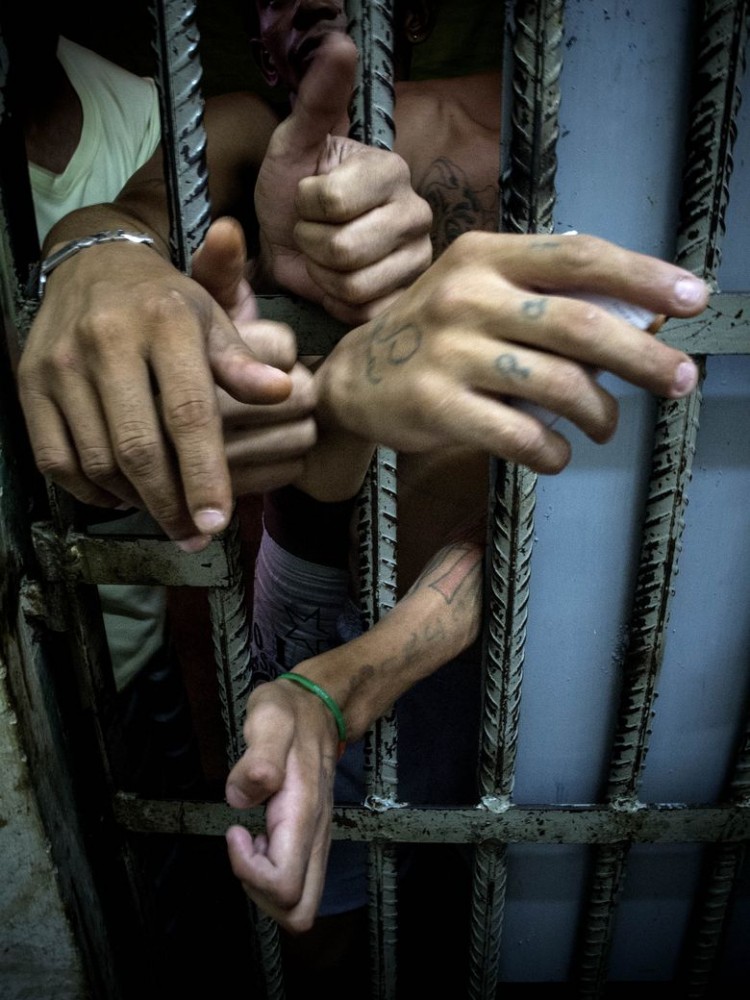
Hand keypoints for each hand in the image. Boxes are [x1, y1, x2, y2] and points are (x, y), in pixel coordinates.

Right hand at [17, 218, 292, 548]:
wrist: (92, 262)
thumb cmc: (164, 300)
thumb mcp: (211, 316)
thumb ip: (243, 362)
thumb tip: (282, 394)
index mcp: (164, 322)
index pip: (189, 413)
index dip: (204, 474)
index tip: (216, 521)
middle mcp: (107, 341)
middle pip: (138, 448)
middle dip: (169, 504)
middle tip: (193, 535)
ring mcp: (61, 364)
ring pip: (98, 461)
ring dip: (134, 500)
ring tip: (164, 514)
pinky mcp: (30, 384)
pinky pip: (56, 459)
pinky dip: (89, 490)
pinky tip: (120, 496)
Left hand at [225, 677, 339, 932]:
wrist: (320, 705)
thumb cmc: (291, 712)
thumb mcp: (270, 718)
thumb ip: (260, 758)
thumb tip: (242, 798)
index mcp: (304, 814)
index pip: (285, 885)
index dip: (249, 872)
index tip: (236, 830)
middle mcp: (316, 835)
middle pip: (298, 909)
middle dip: (259, 892)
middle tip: (241, 848)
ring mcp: (317, 839)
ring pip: (298, 902)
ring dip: (262, 884)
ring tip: (247, 841)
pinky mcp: (311, 838)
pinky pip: (295, 881)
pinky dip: (268, 873)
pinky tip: (256, 838)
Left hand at [255, 32, 432, 323]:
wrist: (288, 245)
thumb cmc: (290, 192)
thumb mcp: (293, 143)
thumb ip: (317, 100)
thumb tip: (340, 44)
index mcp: (391, 171)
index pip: (332, 202)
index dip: (304, 207)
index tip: (305, 201)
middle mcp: (416, 215)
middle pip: (345, 249)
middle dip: (312, 245)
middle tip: (313, 235)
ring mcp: (416, 261)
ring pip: (354, 285)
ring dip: (323, 276)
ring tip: (325, 259)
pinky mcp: (405, 299)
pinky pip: (364, 311)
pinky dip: (339, 304)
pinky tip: (339, 285)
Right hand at [315, 230, 709, 473]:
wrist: (354, 377)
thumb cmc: (436, 333)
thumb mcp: (480, 290)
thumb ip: (544, 297)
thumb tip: (640, 321)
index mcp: (485, 257)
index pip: (579, 257)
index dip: (643, 276)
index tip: (692, 299)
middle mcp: (466, 296)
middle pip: (579, 324)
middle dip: (643, 356)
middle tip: (681, 380)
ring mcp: (449, 353)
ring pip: (556, 385)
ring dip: (599, 413)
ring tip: (606, 425)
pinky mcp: (435, 406)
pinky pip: (519, 435)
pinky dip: (553, 451)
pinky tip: (558, 453)